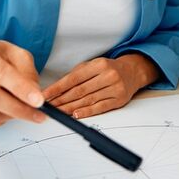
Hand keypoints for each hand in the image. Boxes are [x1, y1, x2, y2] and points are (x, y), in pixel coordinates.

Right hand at [0, 41, 45, 125]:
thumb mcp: (15, 55)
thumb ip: (27, 71)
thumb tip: (34, 95)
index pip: (0, 72)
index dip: (21, 88)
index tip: (39, 101)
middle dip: (18, 108)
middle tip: (38, 114)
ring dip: (11, 115)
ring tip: (25, 111)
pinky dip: (1, 118)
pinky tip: (9, 110)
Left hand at [43, 54, 158, 118]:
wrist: (132, 72)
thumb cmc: (109, 69)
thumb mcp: (93, 65)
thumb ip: (77, 74)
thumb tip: (57, 88)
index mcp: (99, 64)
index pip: (73, 78)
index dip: (58, 88)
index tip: (46, 94)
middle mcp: (108, 76)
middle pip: (79, 91)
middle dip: (61, 100)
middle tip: (50, 106)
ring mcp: (114, 88)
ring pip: (88, 100)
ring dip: (70, 108)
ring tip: (58, 112)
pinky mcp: (119, 100)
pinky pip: (100, 107)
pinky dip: (87, 112)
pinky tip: (76, 114)